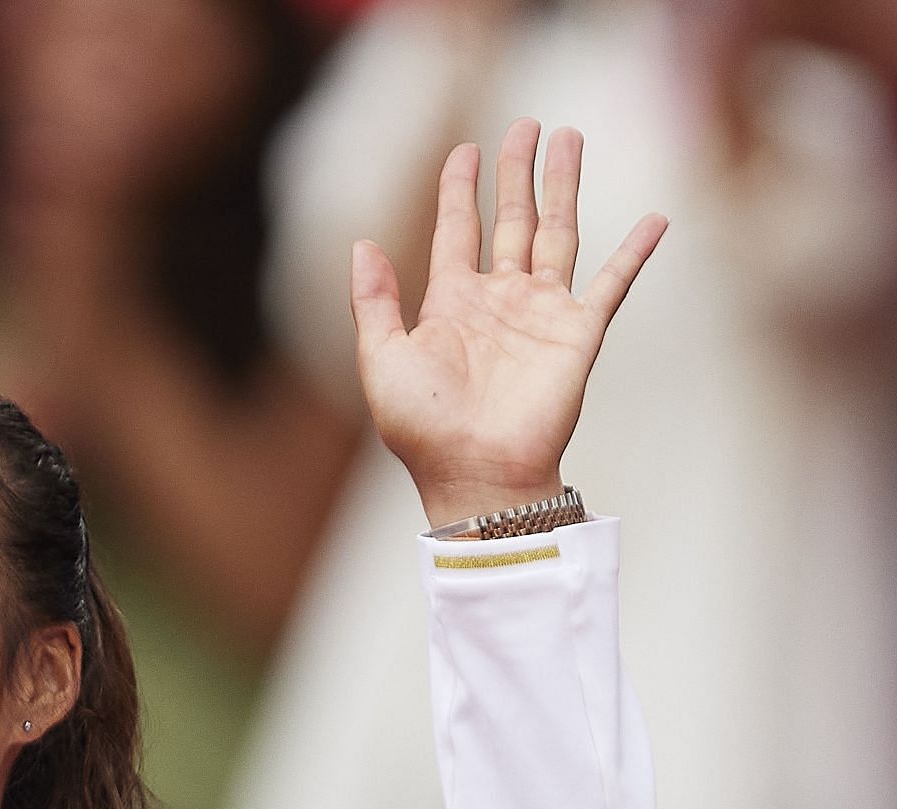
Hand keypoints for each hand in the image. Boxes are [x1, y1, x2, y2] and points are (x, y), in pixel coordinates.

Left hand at [348, 119, 667, 526]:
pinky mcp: (579, 334)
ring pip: (558, 233)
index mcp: (451, 303)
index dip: (461, 189)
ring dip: (565, 187)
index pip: (458, 230)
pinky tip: (656, 220)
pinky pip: (612, 284)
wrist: (475, 472)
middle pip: (513, 220)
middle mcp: (500, 300)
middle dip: (518, 173)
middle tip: (526, 125)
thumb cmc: (424, 427)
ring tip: (570, 138)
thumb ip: (374, 302)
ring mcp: (542, 314)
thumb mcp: (382, 359)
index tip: (466, 149)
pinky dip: (635, 252)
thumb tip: (362, 243)